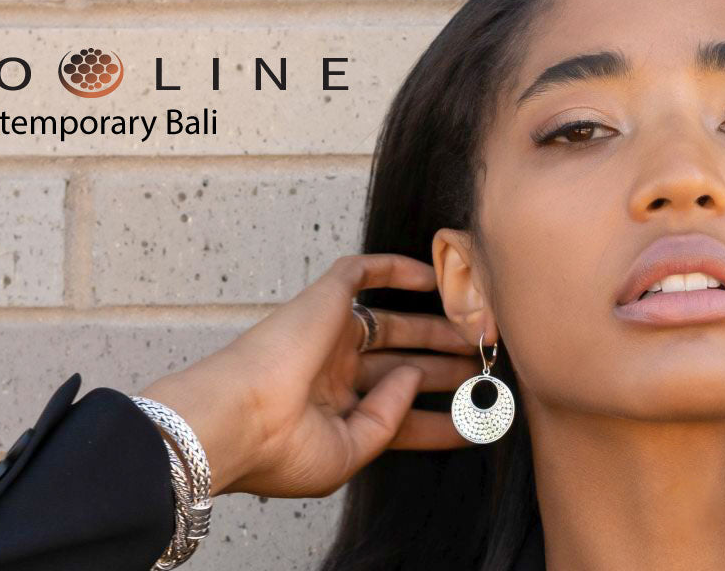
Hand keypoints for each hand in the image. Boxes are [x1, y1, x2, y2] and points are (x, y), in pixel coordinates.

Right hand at [139, 254, 477, 497]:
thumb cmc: (280, 450)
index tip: (479, 424)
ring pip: (393, 324)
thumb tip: (414, 377)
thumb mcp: (349, 455)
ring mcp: (328, 337)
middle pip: (403, 366)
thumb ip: (389, 421)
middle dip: (446, 369)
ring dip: (436, 328)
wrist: (237, 419)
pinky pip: (363, 273)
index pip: (398, 415)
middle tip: (488, 370)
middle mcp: (332, 375)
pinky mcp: (324, 303)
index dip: (439, 420)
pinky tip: (433, 276)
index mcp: (333, 417)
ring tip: (478, 334)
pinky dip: (397, 269)